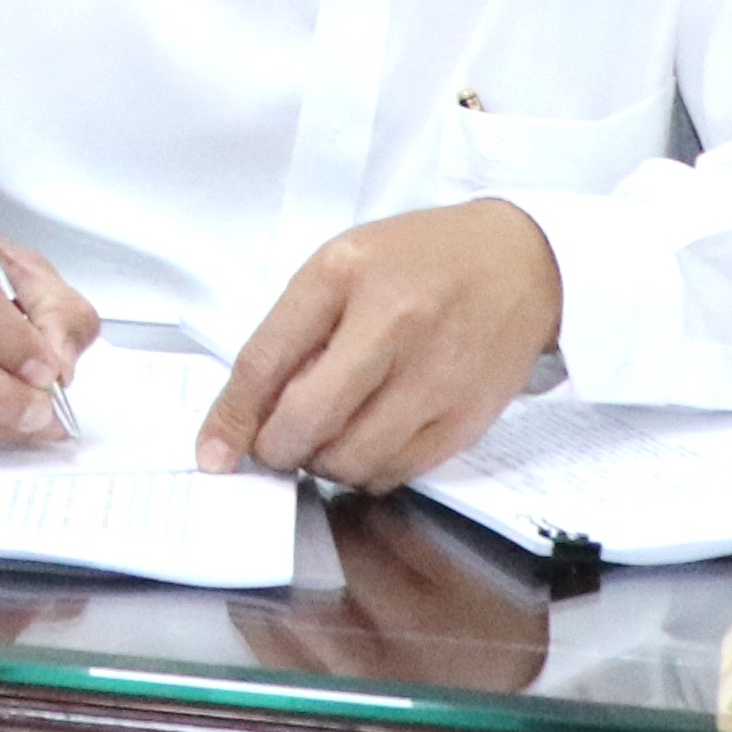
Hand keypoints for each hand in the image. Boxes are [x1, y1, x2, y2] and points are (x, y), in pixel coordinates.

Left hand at [199, 198, 561, 488]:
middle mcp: (392, 326)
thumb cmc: (420, 259)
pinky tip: (366, 443)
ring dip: (322, 464)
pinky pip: (397, 472)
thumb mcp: (343, 264)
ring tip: (324, 439)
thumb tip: (253, 408)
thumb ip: (296, 328)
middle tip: (274, 445)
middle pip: (308, 420)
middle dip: (276, 448)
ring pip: (351, 459)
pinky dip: (367, 471)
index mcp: (345, 276)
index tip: (212, 452)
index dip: (232, 416)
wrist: (518, 263)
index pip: (268, 360)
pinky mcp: (466, 419)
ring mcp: (434, 378)